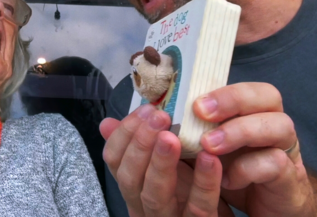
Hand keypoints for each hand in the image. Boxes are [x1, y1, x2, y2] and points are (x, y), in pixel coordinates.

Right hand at [101, 105, 233, 216]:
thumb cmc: (191, 193)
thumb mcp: (164, 165)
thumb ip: (141, 145)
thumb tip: (107, 122)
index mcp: (134, 187)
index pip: (113, 160)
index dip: (124, 133)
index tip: (147, 108)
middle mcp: (143, 205)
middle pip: (128, 178)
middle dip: (140, 143)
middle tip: (159, 116)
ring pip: (154, 195)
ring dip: (160, 163)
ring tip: (171, 136)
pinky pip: (198, 209)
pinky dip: (203, 183)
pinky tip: (210, 159)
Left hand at [194, 82, 316, 216]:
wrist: (264, 210)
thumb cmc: (231, 171)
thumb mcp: (206, 147)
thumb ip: (187, 128)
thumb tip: (150, 112)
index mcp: (251, 113)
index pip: (247, 85)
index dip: (222, 89)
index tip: (193, 102)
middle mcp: (273, 125)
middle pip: (268, 95)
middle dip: (232, 100)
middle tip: (200, 112)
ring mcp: (285, 149)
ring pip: (279, 125)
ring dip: (240, 131)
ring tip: (209, 146)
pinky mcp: (289, 178)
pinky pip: (276, 164)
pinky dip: (249, 170)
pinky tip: (227, 180)